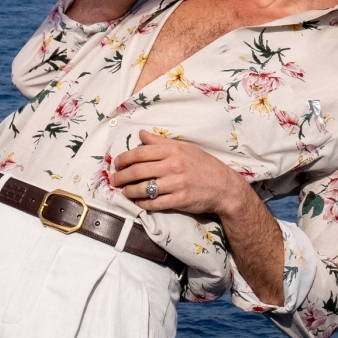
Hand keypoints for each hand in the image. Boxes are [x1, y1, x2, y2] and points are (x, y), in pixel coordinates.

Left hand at [110, 130, 259, 218]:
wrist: (224, 187)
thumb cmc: (203, 165)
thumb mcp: (184, 148)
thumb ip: (161, 142)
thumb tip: (141, 133)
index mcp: (173, 150)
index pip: (141, 153)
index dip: (125, 158)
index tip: (116, 163)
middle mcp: (173, 166)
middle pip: (139, 171)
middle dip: (122, 176)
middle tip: (113, 180)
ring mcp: (176, 184)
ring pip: (144, 188)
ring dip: (129, 191)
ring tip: (123, 192)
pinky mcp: (179, 200)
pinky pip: (155, 203)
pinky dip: (143, 203)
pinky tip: (137, 202)